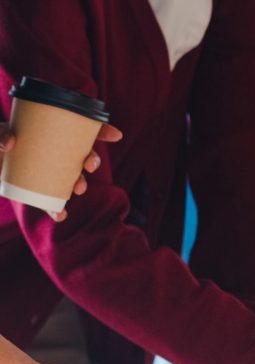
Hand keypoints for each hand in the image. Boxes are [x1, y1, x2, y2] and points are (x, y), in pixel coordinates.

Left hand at [0, 121, 122, 220]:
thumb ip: (0, 134)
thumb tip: (11, 143)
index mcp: (52, 134)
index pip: (81, 130)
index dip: (101, 132)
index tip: (116, 135)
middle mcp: (55, 153)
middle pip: (82, 155)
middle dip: (92, 161)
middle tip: (89, 165)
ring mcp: (49, 172)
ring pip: (72, 179)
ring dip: (80, 184)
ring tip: (78, 189)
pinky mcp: (39, 190)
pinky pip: (53, 202)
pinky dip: (57, 210)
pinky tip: (59, 214)